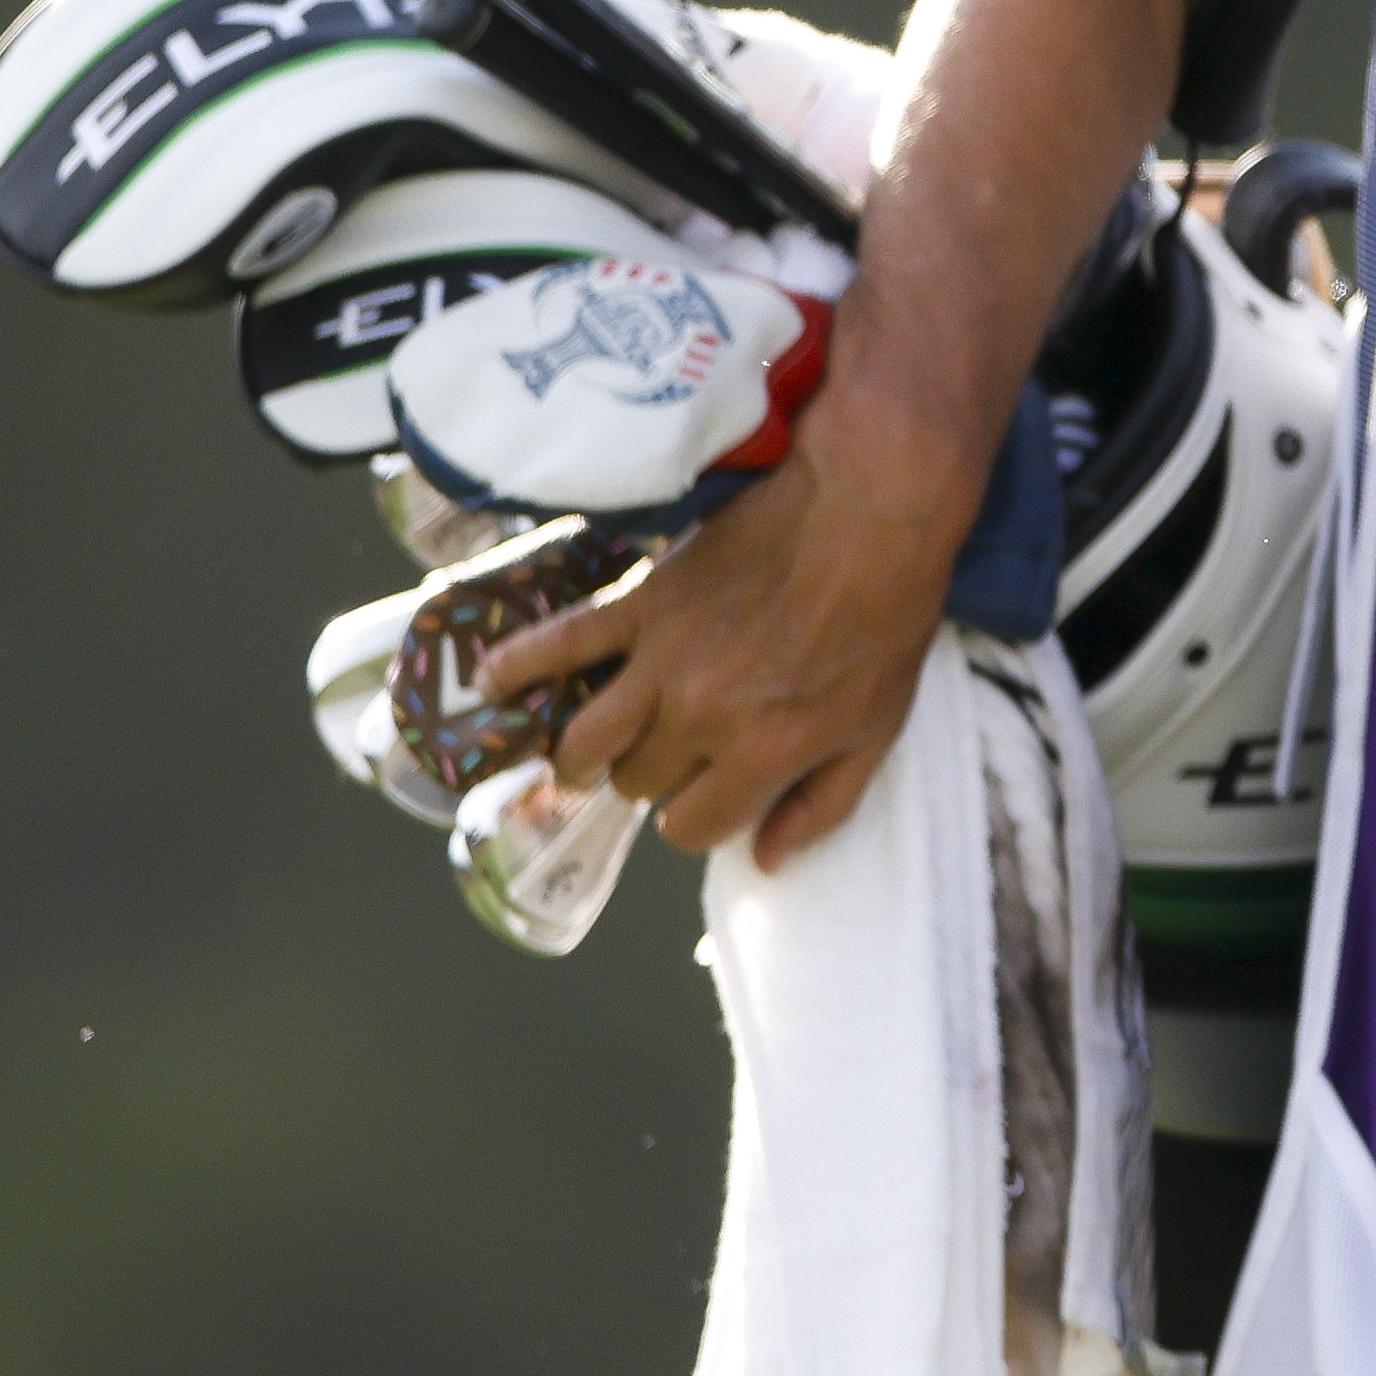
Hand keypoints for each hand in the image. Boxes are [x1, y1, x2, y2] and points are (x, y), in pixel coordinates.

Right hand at [504, 419, 975, 865]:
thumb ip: (822, 805)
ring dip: (582, 756)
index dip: (700, 819)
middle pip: (638, 782)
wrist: (869, 512)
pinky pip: (558, 644)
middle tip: (671, 755)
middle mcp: (701, 717)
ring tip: (583, 756)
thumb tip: (769, 863)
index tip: (709, 799)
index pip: (692, 827)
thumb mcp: (878, 729)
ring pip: (586, 741)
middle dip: (655, 778)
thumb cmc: (886, 621)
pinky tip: (490, 683)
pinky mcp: (640, 602)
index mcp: (763, 753)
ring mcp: (662, 660)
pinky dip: (516, 666)